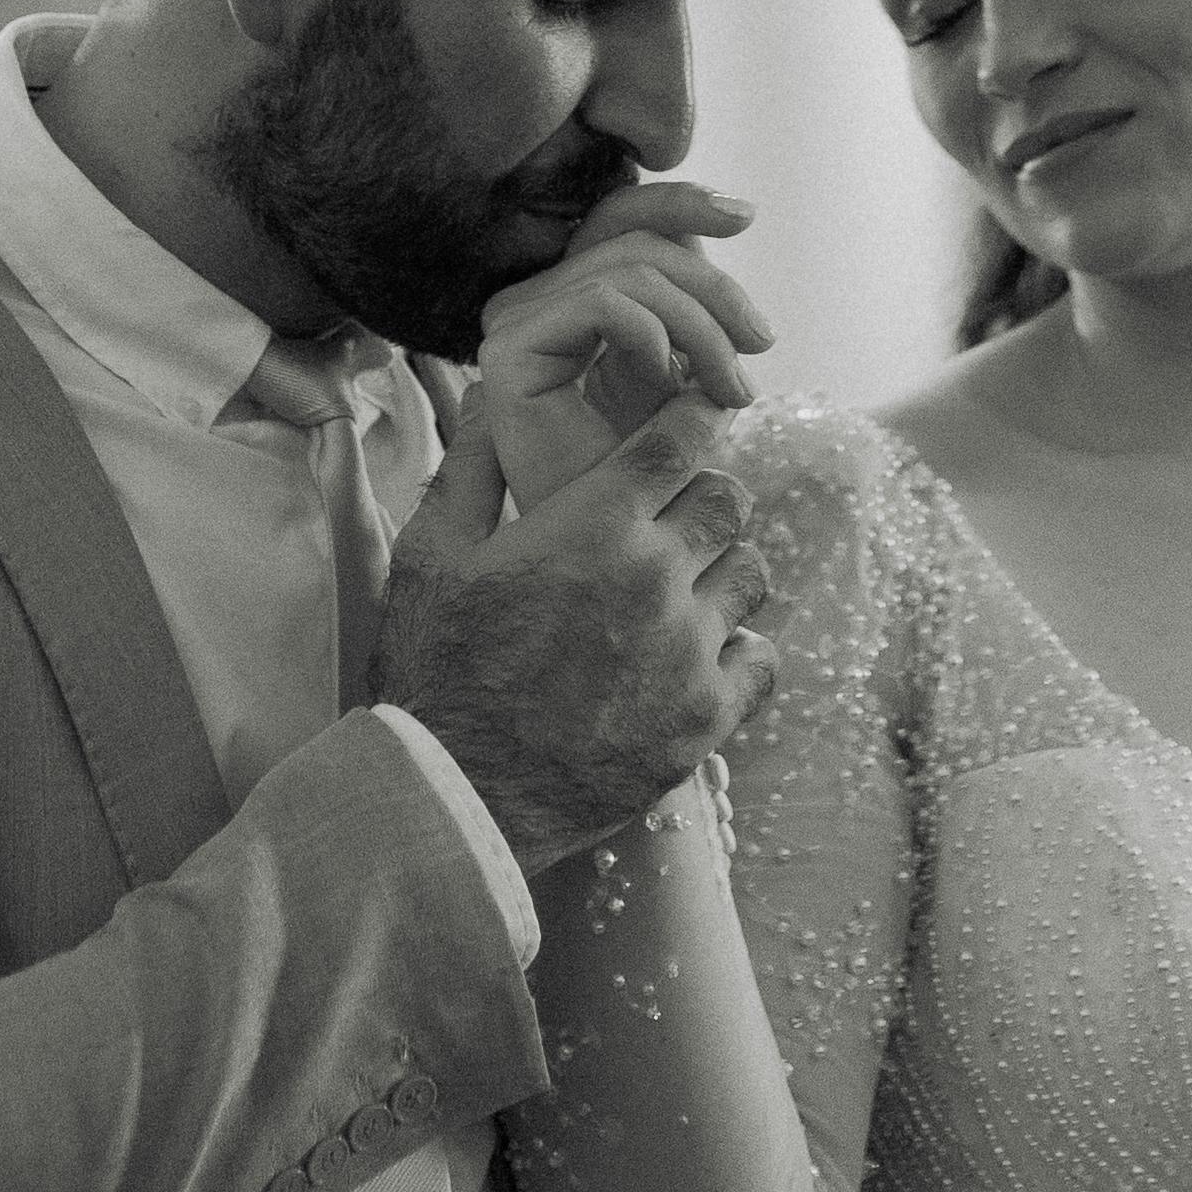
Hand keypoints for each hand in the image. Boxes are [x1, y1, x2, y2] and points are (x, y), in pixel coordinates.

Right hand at [373, 370, 777, 879]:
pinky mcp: (705, 718)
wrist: (456, 796)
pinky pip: (761, 658)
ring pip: (750, 574)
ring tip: (677, 593)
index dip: (696, 413)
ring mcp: (688, 650)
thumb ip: (470, 467)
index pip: (680, 437)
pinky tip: (695, 657)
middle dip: (702, 495)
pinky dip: (738, 649)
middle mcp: (656, 576)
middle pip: (728, 498)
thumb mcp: (430, 555)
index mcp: (593, 524)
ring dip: (720, 571)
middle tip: (668, 518)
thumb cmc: (434, 669)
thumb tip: (488, 395)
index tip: (696, 412)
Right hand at [463, 179, 771, 515]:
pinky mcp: (506, 354)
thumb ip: (692, 308)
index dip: (683, 202)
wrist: (608, 566)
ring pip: (631, 269)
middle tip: (761, 344)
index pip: (623, 219)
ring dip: (703, 326)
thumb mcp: (688, 378)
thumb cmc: (653, 488)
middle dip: (713, 282)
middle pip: (633, 234)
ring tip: (732, 390)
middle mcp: (535, 303)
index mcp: (572, 301)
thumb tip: (726, 221)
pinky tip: (675, 384)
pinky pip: (600, 303)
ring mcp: (513, 325)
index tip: (746, 216)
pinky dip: (655, 333)